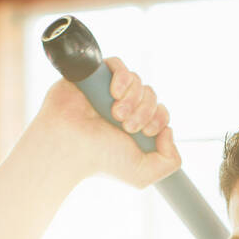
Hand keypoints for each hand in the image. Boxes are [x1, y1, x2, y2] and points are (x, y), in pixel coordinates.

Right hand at [32, 57, 181, 188]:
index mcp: (136, 127)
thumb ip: (170, 161)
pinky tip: (115, 93)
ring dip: (133, 98)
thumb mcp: (143, 174)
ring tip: (115, 114)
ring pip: (138, 81)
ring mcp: (109, 91)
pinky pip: (118, 64)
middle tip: (126, 126)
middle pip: (151, 95)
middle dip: (145, 111)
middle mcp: (124, 107)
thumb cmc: (101, 161)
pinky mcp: (95, 76)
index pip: (161, 112)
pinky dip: (123, 77)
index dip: (159, 118)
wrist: (69, 147)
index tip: (146, 133)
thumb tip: (169, 131)